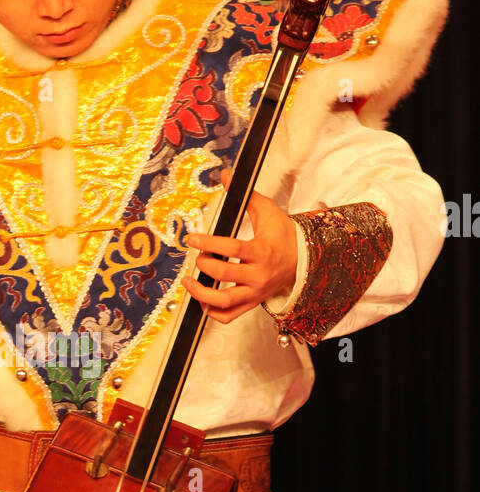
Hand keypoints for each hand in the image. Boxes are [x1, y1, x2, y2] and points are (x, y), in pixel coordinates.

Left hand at [182, 169, 298, 323]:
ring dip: (200, 294)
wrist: (303, 258)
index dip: (208, 243)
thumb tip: (225, 175)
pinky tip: (201, 299)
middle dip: (204, 264)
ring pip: (224, 302)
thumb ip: (244, 196)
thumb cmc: (283, 234)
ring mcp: (255, 293)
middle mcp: (259, 275)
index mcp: (262, 252)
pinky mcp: (252, 303)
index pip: (231, 249)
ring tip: (188, 282)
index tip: (192, 239)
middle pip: (224, 275)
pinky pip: (229, 316)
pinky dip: (212, 311)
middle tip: (196, 256)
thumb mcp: (267, 211)